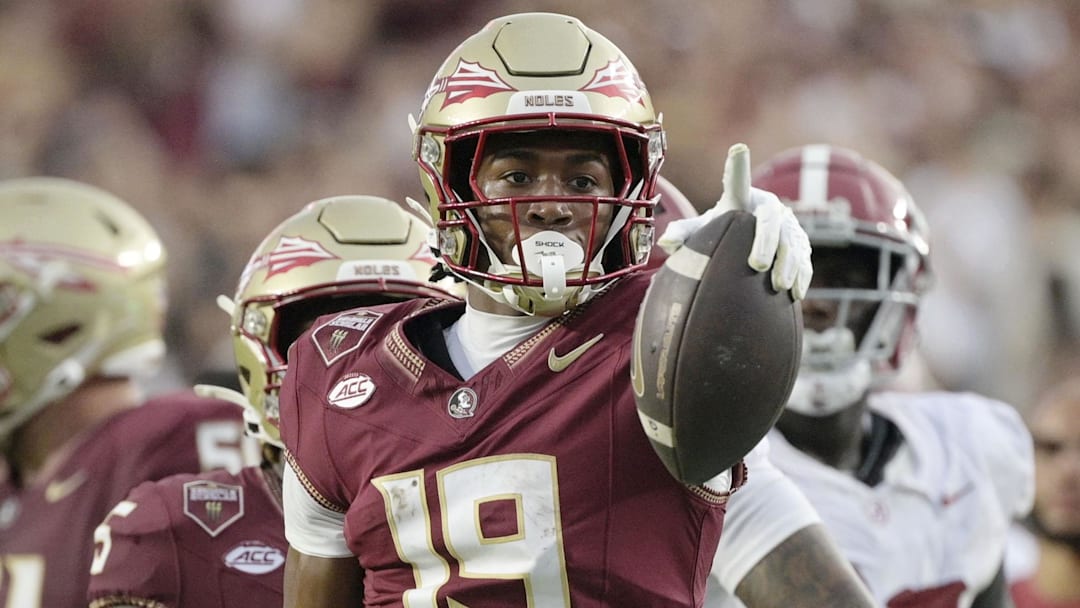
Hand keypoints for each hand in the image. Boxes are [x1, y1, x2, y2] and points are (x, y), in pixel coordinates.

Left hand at [657, 144, 811, 299]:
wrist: (749, 237)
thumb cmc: (721, 230)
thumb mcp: (702, 228)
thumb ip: (683, 233)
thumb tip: (664, 243)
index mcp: (742, 198)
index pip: (738, 181)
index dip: (738, 166)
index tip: (737, 149)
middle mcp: (768, 207)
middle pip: (771, 220)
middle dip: (766, 242)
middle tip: (757, 265)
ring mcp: (788, 224)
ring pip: (792, 241)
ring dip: (788, 263)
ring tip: (778, 285)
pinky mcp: (801, 243)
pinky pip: (805, 258)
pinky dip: (802, 275)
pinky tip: (795, 293)